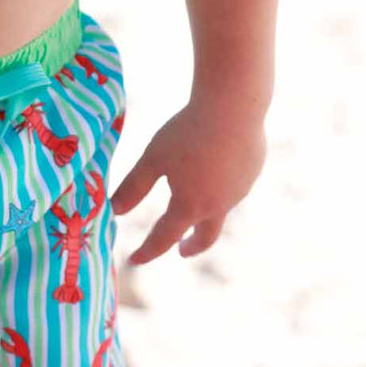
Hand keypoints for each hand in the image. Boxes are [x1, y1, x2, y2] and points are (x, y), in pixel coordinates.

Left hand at [111, 95, 266, 263]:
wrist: (234, 107)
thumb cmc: (188, 132)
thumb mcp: (153, 158)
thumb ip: (133, 187)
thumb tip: (113, 211)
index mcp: (190, 206)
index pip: (163, 238)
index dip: (146, 251)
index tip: (133, 259)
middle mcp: (218, 205)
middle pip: (205, 238)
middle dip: (191, 246)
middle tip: (181, 249)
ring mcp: (240, 191)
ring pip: (220, 208)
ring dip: (205, 210)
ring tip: (193, 193)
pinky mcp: (252, 172)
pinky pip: (234, 185)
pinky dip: (221, 185)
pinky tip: (215, 163)